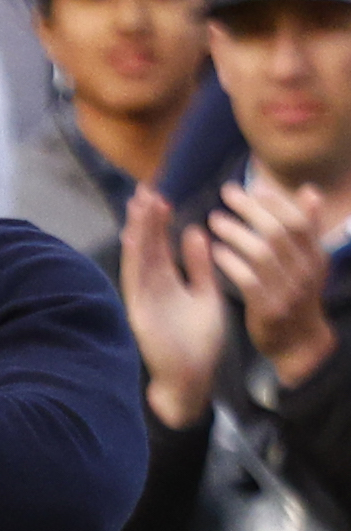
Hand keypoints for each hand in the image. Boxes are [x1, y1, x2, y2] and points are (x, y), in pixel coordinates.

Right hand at [120, 186, 226, 428]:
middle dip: (146, 218)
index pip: (161, 245)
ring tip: (140, 204)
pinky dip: (134, 259)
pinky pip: (135, 280)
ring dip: (139, 231)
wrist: (193, 379)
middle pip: (147, 246)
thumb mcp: (206, 296)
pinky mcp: (140, 312)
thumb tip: (195, 231)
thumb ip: (199, 267)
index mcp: (167, 282)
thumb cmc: (199, 342)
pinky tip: (134, 237)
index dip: (160, 221)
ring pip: (139, 258)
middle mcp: (151, 286)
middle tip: (146, 188)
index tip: (161, 195)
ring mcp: (143, 298)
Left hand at [209, 181, 335, 387]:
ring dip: (235, 233)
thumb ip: (307, 227)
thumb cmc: (296, 293)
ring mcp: (288, 292)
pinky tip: (214, 250)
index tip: (253, 187)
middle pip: (277, 233)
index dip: (276, 202)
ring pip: (261, 254)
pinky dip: (230, 262)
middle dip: (251, 209)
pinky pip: (247, 280)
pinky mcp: (268, 309)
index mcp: (316, 258)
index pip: (299, 222)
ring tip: (214, 219)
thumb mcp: (308, 261)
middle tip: (226, 193)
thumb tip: (309, 189)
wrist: (297, 343)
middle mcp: (305, 273)